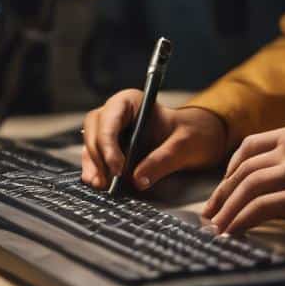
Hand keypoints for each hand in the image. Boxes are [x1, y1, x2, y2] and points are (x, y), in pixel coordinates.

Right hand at [81, 92, 227, 190]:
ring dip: (93, 165)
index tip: (118, 167)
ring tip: (100, 184)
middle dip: (98, 155)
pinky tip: (99, 182)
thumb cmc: (189, 133)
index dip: (109, 142)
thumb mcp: (183, 144)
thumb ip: (163, 158)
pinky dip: (95, 170)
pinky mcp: (110, 147)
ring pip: (91, 144)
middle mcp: (116, 113)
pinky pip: (96, 157)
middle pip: (95, 130)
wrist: (192, 140)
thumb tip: (138, 179)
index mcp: (131, 101)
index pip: (110, 118)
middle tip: (107, 179)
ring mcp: (111, 129)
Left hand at [200, 126, 284, 246]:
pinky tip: (233, 235)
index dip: (229, 172)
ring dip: (225, 212)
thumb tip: (267, 192)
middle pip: (241, 169)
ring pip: (245, 188)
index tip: (221, 193)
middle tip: (209, 217)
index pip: (248, 148)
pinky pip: (259, 210)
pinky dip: (240, 223)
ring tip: (216, 231)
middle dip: (220, 195)